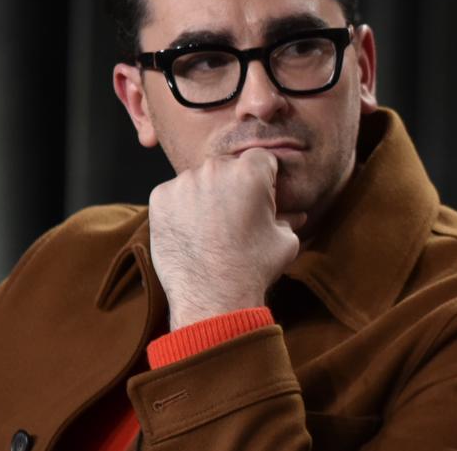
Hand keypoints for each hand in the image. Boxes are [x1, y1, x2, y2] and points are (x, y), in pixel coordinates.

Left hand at [147, 149, 305, 329]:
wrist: (212, 297)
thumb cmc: (253, 268)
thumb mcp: (285, 241)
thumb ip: (289, 218)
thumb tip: (296, 214)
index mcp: (251, 172)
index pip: (261, 158)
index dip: (265, 178)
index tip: (263, 198)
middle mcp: (215, 168)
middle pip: (228, 165)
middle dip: (234, 184)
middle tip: (237, 216)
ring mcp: (184, 182)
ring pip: (200, 179)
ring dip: (207, 195)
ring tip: (213, 228)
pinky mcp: (160, 198)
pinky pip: (176, 193)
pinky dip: (183, 207)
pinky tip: (194, 231)